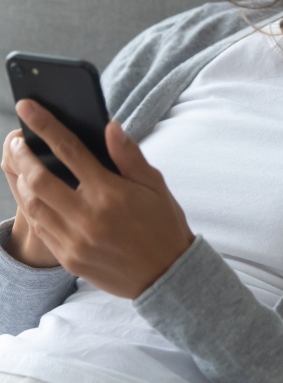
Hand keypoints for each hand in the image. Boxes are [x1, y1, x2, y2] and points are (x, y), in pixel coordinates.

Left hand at [8, 100, 194, 297]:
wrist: (166, 276)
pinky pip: (39, 229)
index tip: (27, 106)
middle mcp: (88, 217)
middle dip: (22, 154)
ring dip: (20, 181)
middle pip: (38, 179)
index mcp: (110, 193)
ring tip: (20, 165)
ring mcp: (75, 241)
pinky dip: (31, 207)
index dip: (44, 125)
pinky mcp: (69, 259)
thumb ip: (129, 155)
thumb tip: (109, 125)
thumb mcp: (154, 184)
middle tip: (17, 141)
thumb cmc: (163, 224)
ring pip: (32, 205)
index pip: (69, 150)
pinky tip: (32, 195)